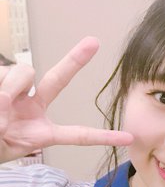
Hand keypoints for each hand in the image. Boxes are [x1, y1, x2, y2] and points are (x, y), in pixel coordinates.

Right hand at [0, 37, 132, 163]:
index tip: (129, 137)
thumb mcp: (4, 145)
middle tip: (93, 41)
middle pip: (57, 79)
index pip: (77, 134)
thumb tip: (6, 98)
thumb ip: (8, 124)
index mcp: (41, 132)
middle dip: (75, 60)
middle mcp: (31, 107)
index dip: (103, 136)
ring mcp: (14, 93)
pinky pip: (3, 74)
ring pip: (22, 72)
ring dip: (9, 86)